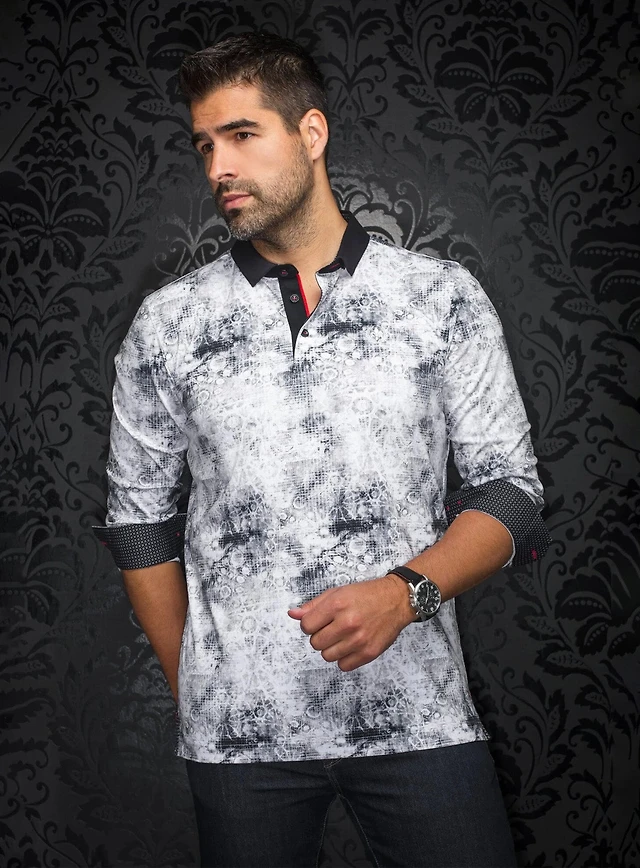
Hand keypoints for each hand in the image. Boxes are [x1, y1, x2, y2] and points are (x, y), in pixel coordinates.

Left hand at [287, 574, 415, 671]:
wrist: (396, 600)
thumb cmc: (366, 595)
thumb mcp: (338, 593)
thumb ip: (313, 605)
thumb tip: (292, 614)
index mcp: (337, 605)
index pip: (306, 626)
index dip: (310, 624)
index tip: (318, 622)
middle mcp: (347, 623)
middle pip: (315, 643)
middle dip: (320, 636)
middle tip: (333, 628)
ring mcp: (359, 640)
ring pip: (327, 656)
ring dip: (332, 648)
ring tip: (343, 636)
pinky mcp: (369, 653)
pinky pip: (343, 666)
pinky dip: (344, 658)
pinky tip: (351, 645)